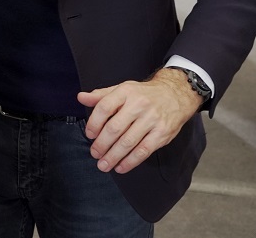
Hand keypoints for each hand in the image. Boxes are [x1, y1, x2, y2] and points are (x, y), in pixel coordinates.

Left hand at [77, 68, 202, 174]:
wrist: (175, 95)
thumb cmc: (144, 94)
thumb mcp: (122, 89)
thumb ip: (101, 95)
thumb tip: (80, 98)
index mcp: (125, 92)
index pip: (104, 107)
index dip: (94, 123)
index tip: (89, 134)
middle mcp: (138, 105)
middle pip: (115, 128)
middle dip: (102, 144)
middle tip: (94, 153)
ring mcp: (151, 120)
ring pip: (128, 142)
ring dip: (113, 156)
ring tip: (104, 165)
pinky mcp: (162, 133)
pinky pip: (144, 150)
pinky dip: (130, 161)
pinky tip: (121, 166)